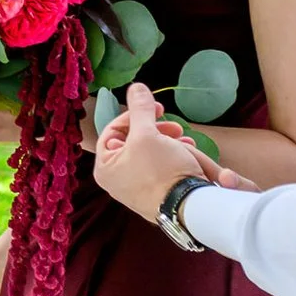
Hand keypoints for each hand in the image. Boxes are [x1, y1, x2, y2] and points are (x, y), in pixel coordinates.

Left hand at [94, 82, 246, 221]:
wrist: (187, 208)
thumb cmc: (160, 172)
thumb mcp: (148, 134)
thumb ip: (141, 109)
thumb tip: (136, 87)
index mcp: (106, 167)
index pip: (113, 130)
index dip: (134, 115)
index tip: (155, 107)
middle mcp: (117, 179)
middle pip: (134, 141)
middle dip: (157, 130)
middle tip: (174, 127)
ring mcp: (137, 188)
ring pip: (152, 153)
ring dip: (170, 142)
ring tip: (185, 141)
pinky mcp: (157, 192)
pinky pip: (162, 167)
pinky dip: (175, 157)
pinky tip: (190, 154)